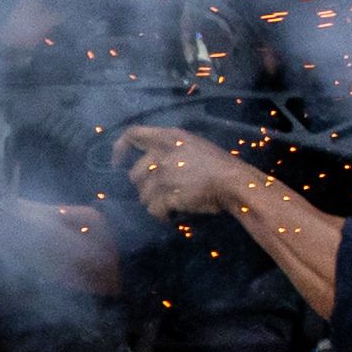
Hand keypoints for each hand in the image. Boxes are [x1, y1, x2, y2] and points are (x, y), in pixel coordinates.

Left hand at [116, 124, 257, 220]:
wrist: (234, 182)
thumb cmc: (220, 164)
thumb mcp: (194, 145)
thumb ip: (172, 148)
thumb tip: (156, 162)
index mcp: (168, 137)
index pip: (132, 135)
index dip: (119, 149)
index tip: (117, 163)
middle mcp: (160, 154)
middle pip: (134, 174)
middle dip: (144, 187)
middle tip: (158, 194)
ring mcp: (162, 175)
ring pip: (143, 195)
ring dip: (154, 203)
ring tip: (169, 206)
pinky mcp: (166, 194)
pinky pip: (154, 210)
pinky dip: (161, 216)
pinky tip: (171, 216)